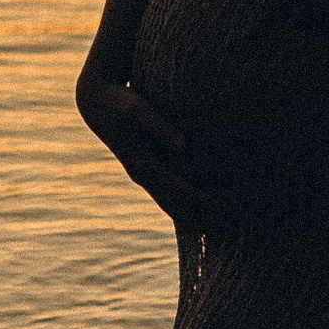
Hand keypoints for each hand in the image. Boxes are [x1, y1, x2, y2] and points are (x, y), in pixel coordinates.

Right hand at [75, 67, 231, 230]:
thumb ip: (159, 126)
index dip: (207, 203)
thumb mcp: (136, 108)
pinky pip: (167, 196)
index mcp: (143, 164)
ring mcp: (143, 175)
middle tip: (235, 227)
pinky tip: (199, 213)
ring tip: (222, 227)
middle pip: (178, 206)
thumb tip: (183, 146)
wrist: (93, 102)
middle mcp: (144, 175)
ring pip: (172, 206)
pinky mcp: (145, 169)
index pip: (182, 191)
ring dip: (196, 218)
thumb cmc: (117, 101)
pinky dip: (184, 208)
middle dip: (205, 218)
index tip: (230, 211)